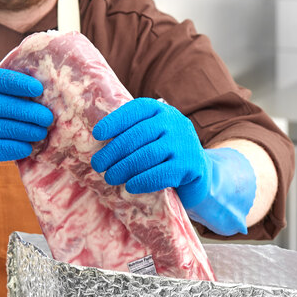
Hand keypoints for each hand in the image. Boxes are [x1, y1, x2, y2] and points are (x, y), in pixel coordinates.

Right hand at [0, 68, 53, 166]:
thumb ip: (8, 93)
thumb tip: (45, 93)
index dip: (20, 84)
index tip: (39, 89)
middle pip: (3, 106)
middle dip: (29, 112)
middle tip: (48, 118)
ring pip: (0, 128)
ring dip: (25, 132)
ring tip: (41, 133)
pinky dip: (13, 148)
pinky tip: (27, 148)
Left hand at [91, 98, 255, 235]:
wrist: (199, 174)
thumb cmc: (165, 156)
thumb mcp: (151, 138)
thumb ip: (132, 134)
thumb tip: (97, 144)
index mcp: (161, 111)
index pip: (136, 110)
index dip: (115, 121)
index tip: (97, 135)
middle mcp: (175, 122)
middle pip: (138, 135)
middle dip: (113, 151)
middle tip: (98, 165)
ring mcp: (185, 143)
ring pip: (147, 155)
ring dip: (124, 168)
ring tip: (109, 177)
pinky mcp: (191, 166)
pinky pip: (161, 173)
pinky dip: (142, 180)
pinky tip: (129, 186)